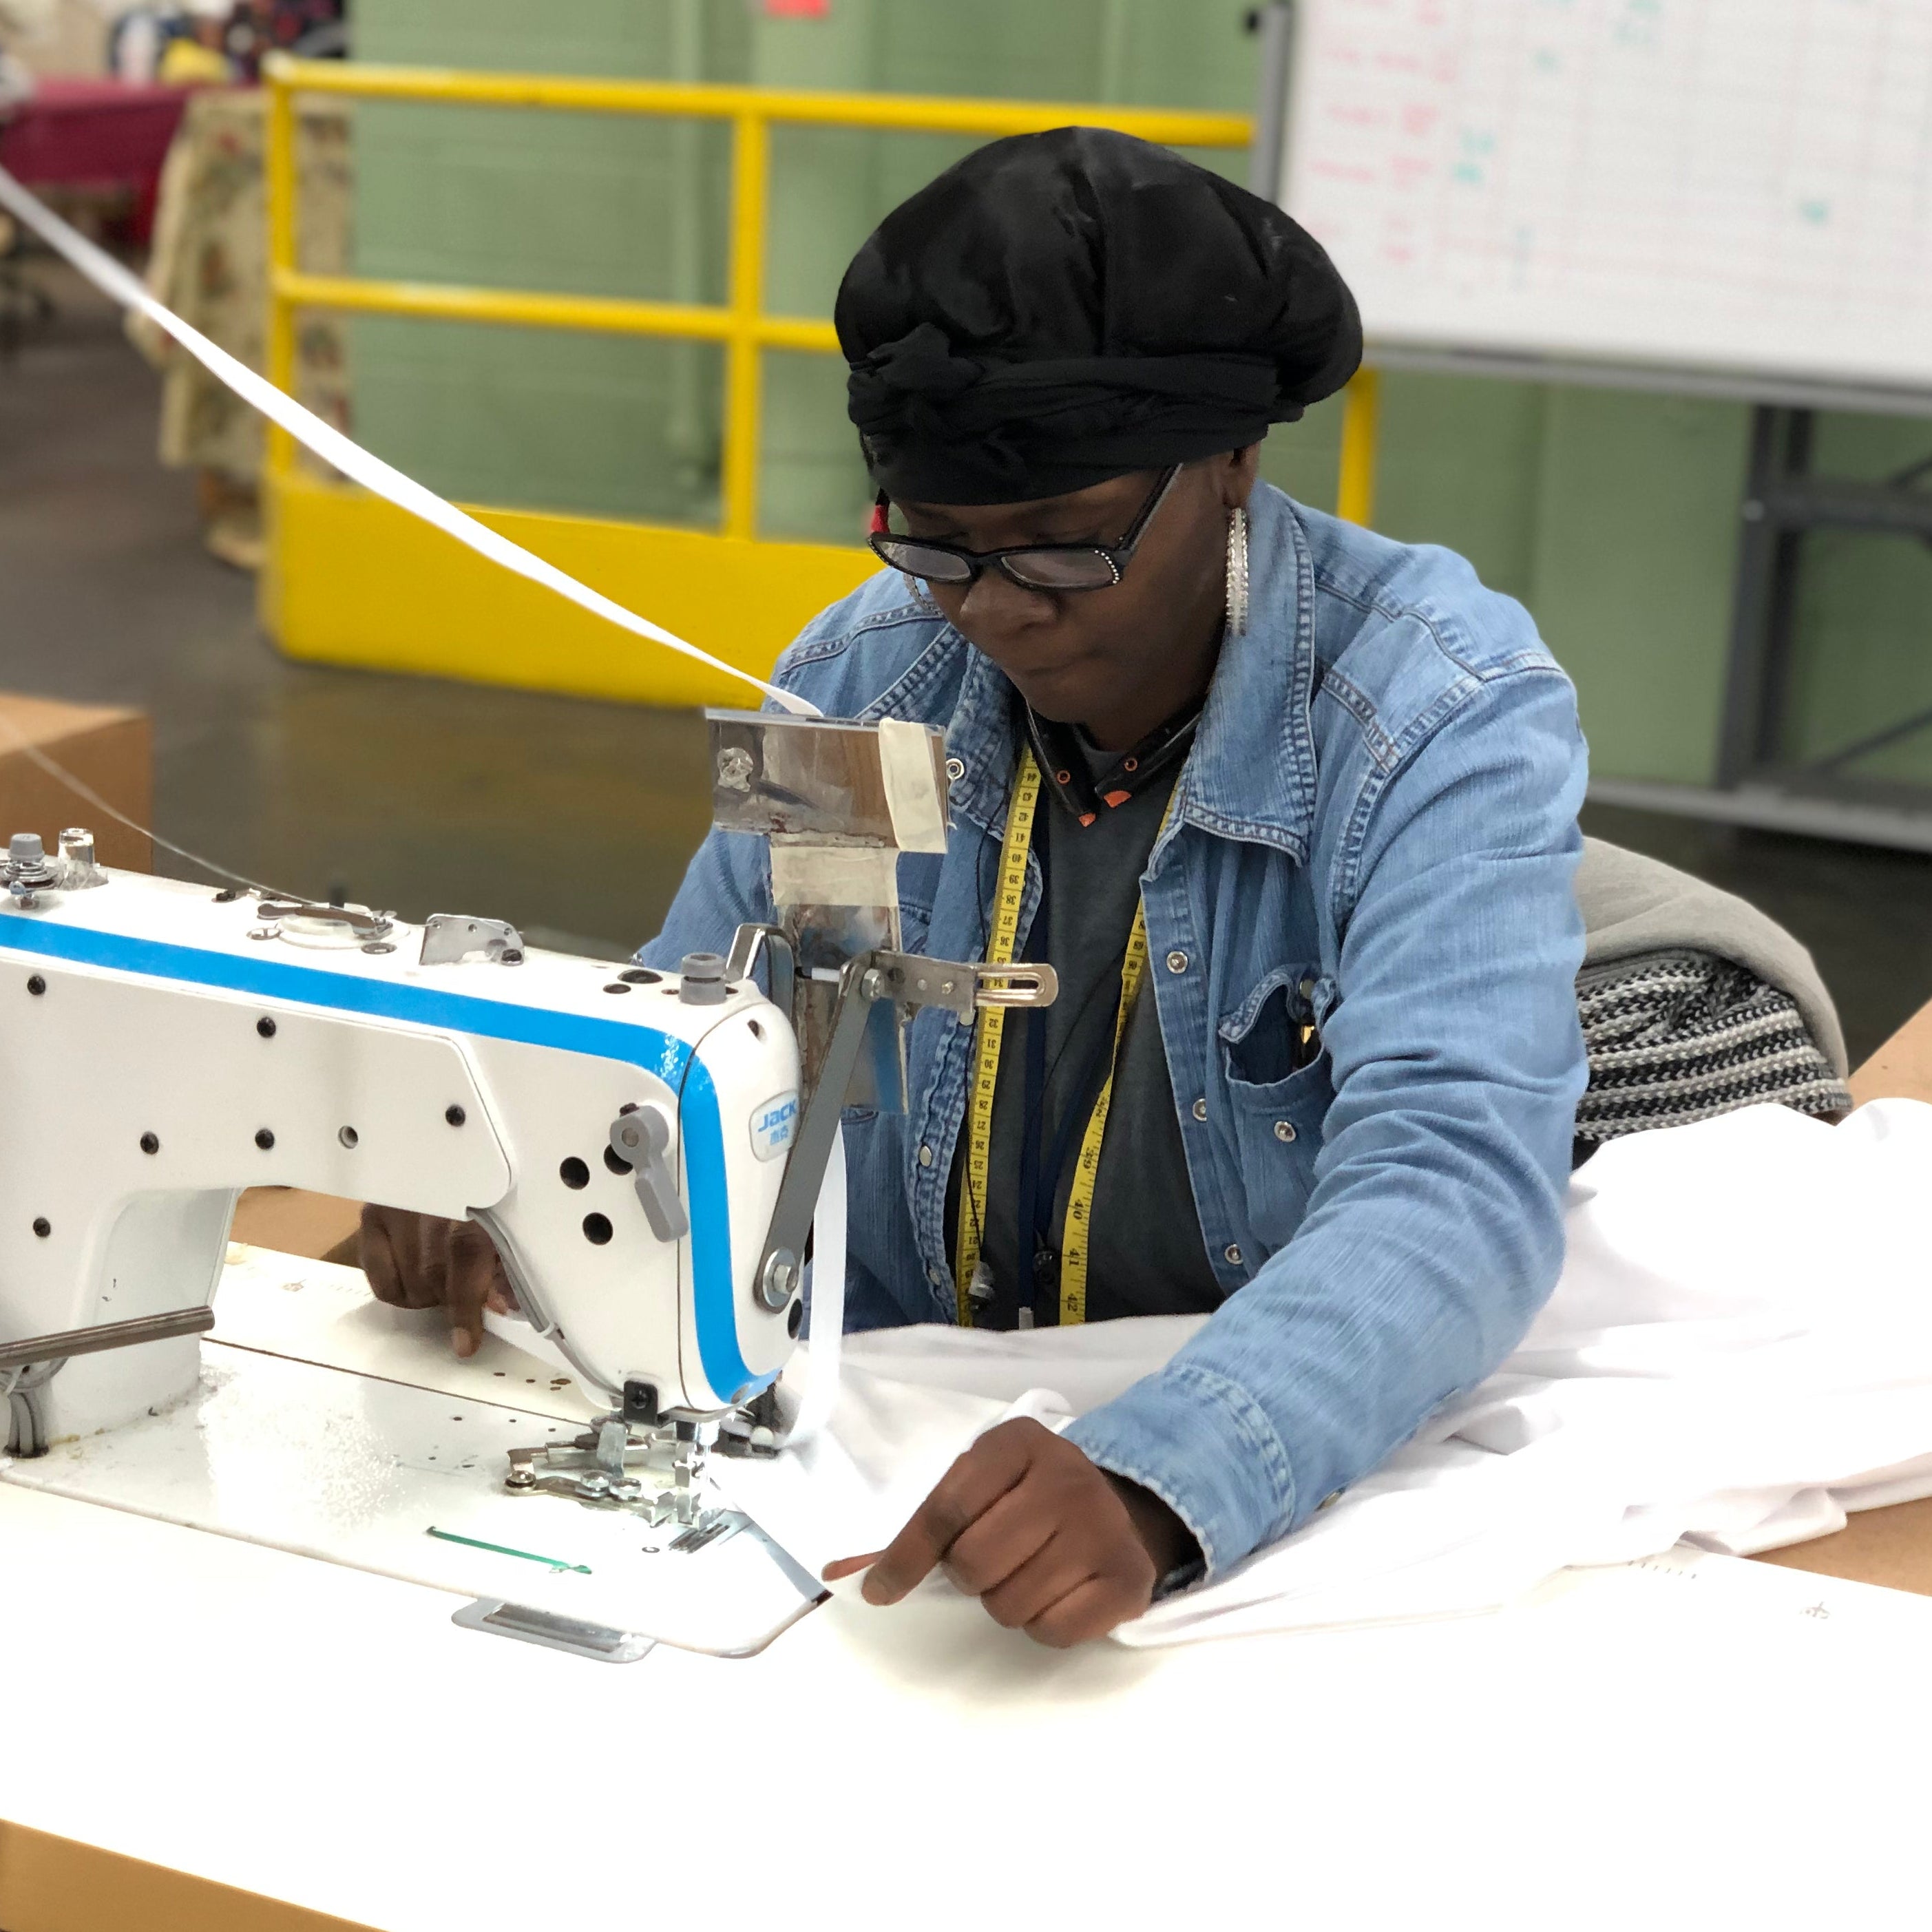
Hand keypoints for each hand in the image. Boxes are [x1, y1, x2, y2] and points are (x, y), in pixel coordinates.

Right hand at [357, 1206, 517, 1357]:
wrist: (450, 1149)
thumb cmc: (490, 1192)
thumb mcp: (509, 1224)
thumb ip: (505, 1267)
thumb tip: (502, 1308)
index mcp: (473, 1200)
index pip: (464, 1260)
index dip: (465, 1308)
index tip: (465, 1343)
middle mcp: (429, 1203)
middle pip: (431, 1276)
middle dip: (450, 1298)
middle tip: (463, 1293)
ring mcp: (396, 1208)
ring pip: (406, 1281)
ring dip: (427, 1294)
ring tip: (441, 1279)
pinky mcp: (373, 1212)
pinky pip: (378, 1275)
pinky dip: (397, 1287)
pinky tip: (413, 1277)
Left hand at [823, 1418, 1197, 1646]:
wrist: (1116, 1503)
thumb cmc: (1025, 1498)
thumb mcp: (974, 1490)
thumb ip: (911, 1533)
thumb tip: (836, 1577)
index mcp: (1018, 1443)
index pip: (945, 1510)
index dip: (906, 1557)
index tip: (881, 1591)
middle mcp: (1067, 1478)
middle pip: (974, 1564)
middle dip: (970, 1575)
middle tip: (992, 1559)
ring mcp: (1105, 1528)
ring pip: (1010, 1604)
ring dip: (1006, 1600)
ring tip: (1028, 1571)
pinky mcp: (1129, 1579)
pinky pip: (1054, 1631)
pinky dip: (1045, 1624)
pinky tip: (1060, 1591)